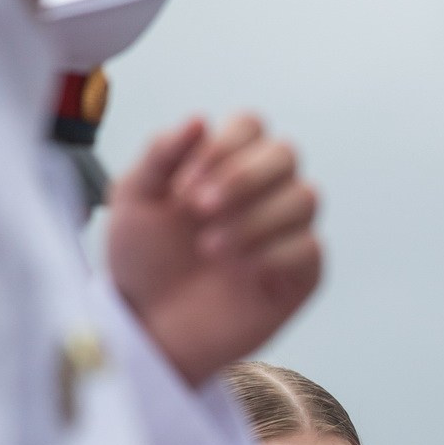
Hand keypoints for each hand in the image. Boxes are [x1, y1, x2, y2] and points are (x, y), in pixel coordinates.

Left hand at [107, 114, 323, 383]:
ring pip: (304, 197)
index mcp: (225, 165)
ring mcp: (287, 232)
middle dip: (243, 178)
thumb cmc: (143, 261)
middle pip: (285, 154)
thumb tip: (200, 119)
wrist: (150, 325)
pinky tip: (239, 270)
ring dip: (254, 218)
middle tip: (199, 209)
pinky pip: (309, 247)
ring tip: (210, 248)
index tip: (184, 185)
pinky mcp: (302, 273)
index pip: (250, 127)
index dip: (224, 147)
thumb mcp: (134, 200)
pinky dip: (273, 254)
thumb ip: (161, 154)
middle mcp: (263, 192)